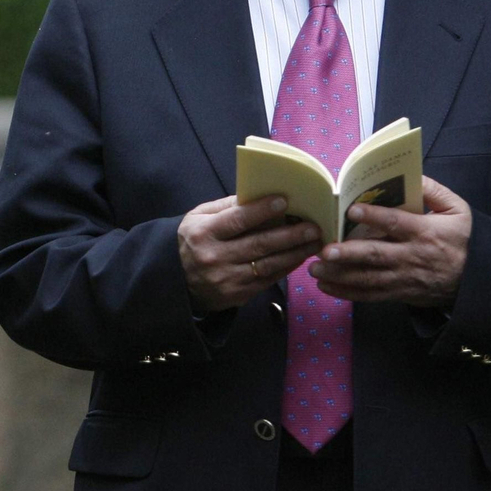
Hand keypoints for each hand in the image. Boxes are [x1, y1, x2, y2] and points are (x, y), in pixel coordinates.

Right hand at [178, 195, 321, 314]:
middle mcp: (214, 257)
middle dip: (290, 235)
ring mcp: (226, 279)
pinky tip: (298, 257)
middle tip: (313, 227)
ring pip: (267, 265)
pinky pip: (267, 280)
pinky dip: (285, 268)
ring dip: (295, 253)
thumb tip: (257, 195)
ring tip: (314, 242)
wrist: (176, 281)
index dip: (261, 211)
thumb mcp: (198, 218)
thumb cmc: (192, 242)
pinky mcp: (236, 296)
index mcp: (203, 233)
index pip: (236, 220)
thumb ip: (225, 207)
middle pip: (258, 244)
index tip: (284, 201)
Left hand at [307, 176, 470, 305]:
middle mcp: (411, 257)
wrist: (476, 280)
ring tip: (315, 269)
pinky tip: (325, 286)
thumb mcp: (458, 210)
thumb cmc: (463, 239)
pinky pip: (370, 296)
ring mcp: (403, 279)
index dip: (374, 216)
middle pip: (376, 255)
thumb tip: (409, 175)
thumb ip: (433, 191)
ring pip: (368, 279)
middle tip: (324, 250)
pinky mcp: (398, 294)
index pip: (397, 223)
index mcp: (425, 232)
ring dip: (340, 275)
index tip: (350, 209)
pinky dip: (346, 293)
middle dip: (348, 254)